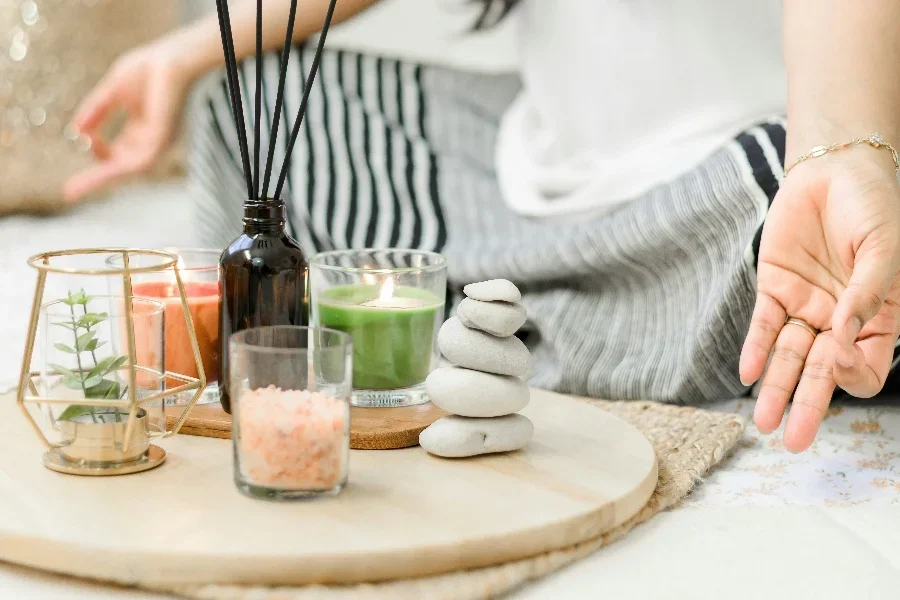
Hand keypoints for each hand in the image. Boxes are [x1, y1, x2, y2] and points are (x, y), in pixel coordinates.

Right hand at [63, 35, 196, 201]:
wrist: (171, 58)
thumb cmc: (148, 69)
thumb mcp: (112, 92)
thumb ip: (96, 111)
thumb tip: (76, 132)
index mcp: (141, 130)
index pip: (117, 153)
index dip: (98, 156)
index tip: (81, 144)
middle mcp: (150, 140)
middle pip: (120, 167)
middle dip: (96, 178)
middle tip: (69, 192)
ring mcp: (158, 141)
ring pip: (128, 169)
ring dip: (102, 178)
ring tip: (77, 188)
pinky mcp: (163, 138)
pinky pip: (141, 160)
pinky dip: (120, 168)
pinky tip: (102, 172)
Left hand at [740, 149, 899, 451]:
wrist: (836, 170)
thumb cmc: (874, 207)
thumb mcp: (884, 250)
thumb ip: (866, 295)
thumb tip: (845, 339)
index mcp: (878, 318)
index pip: (865, 367)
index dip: (853, 373)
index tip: (841, 358)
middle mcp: (840, 320)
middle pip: (821, 374)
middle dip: (807, 406)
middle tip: (792, 442)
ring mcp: (806, 306)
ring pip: (788, 357)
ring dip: (775, 388)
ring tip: (762, 422)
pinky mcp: (776, 288)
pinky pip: (764, 325)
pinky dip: (755, 348)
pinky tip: (747, 374)